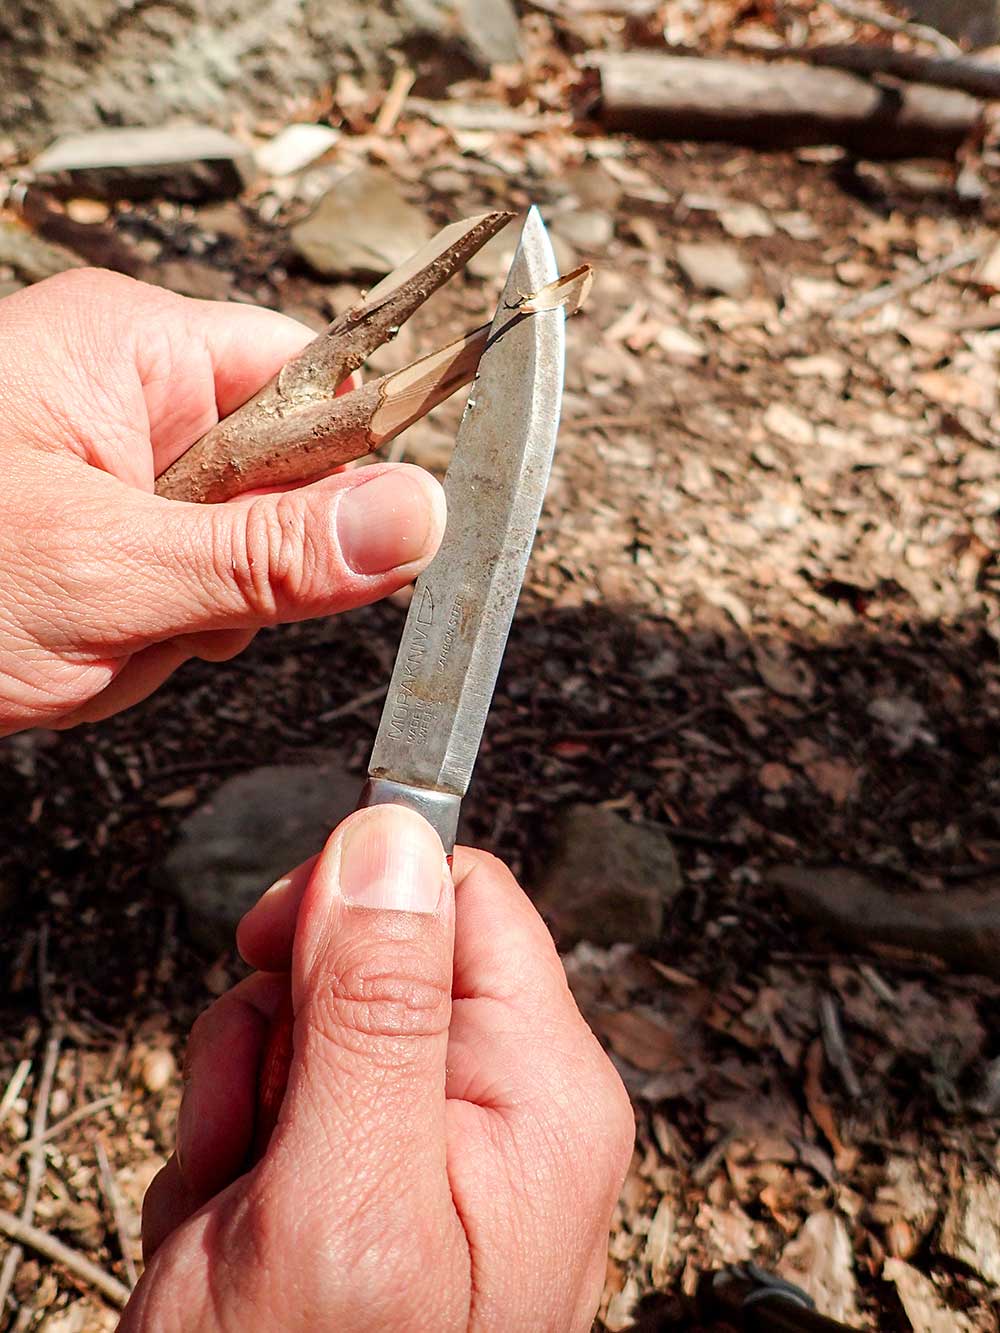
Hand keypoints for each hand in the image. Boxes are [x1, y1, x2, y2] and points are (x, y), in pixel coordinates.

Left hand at [0, 271, 444, 731]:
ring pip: (243, 552)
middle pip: (288, 479)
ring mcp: (116, 473)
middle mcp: (129, 400)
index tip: (374, 541)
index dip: (353, 462)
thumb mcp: (105, 571)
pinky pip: (193, 590)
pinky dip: (158, 638)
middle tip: (171, 603)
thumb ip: (271, 553)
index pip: (317, 375)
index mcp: (132, 352)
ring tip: (103, 629)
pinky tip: (91, 645)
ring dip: (193, 615)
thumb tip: (417, 518)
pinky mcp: (105, 538)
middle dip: (245, 567)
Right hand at [126, 806, 633, 1331]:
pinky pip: (281, 1095)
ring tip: (241, 1211)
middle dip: (282, 1028)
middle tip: (263, 1132)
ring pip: (309, 1024)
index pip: (460, 896)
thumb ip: (373, 1009)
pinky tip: (234, 1235)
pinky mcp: (371, 1175)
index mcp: (540, 1089)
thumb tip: (392, 839)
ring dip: (244, 1101)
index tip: (278, 962)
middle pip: (375, 957)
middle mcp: (504, 1104)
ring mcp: (436, 1144)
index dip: (356, 905)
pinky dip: (232, 1153)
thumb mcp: (344, 1194)